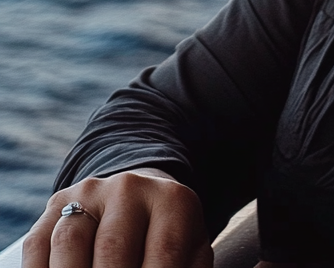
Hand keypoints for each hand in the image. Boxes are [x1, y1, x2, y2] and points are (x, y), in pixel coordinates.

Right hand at [22, 169, 212, 267]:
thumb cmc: (166, 241)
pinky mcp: (55, 205)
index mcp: (173, 201)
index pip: (164, 253)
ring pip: (69, 241)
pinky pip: (38, 245)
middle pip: (113, 248)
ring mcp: (90, 193)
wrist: (139, 198)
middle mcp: (131, 188)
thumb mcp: (187, 254)